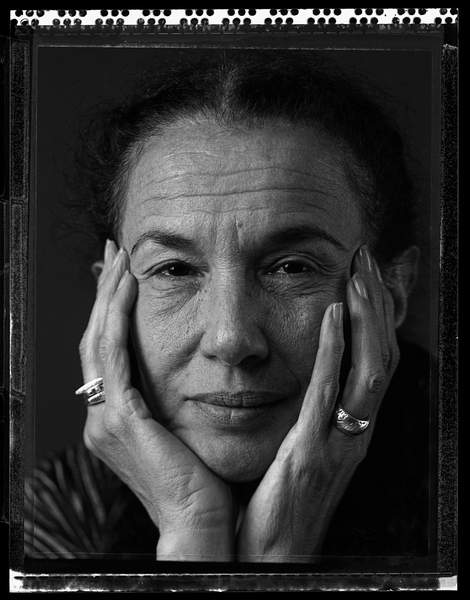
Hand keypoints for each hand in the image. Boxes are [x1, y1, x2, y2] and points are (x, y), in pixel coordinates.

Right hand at [79, 240, 234, 560]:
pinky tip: (127, 286)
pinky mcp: (118, 417)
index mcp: (115, 420)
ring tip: (119, 259)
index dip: (111, 312)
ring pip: (99, 339)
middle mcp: (100, 417)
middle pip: (97, 340)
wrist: (201, 523)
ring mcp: (104, 418)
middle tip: (114, 254)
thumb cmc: (203, 480)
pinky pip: (113, 353)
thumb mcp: (185, 431)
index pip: (108, 353)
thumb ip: (176, 401)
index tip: (122, 277)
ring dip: (109, 296)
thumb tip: (193, 370)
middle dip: (105, 294)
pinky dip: (117, 316)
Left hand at [236, 245, 399, 561]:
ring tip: (358, 274)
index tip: (369, 271)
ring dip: (368, 317)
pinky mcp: (313, 451)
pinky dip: (336, 351)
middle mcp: (356, 428)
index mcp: (353, 424)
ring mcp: (340, 439)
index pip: (378, 358)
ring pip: (370, 368)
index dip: (381, 314)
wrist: (272, 551)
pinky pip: (329, 393)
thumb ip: (314, 407)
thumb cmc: (283, 497)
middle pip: (383, 354)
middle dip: (379, 303)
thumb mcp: (305, 444)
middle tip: (367, 257)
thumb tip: (311, 371)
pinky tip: (333, 316)